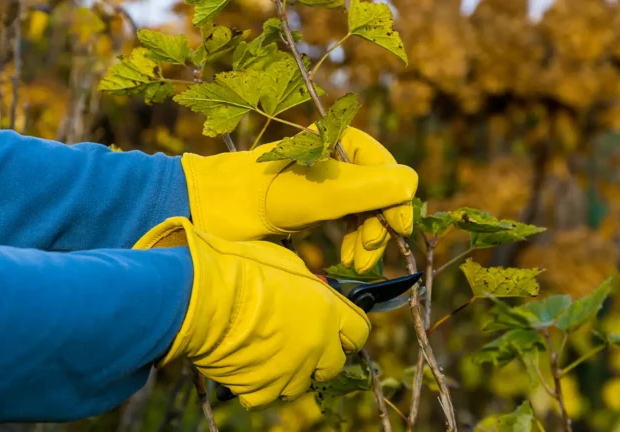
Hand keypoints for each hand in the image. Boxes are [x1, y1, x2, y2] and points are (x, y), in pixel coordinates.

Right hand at [133, 217, 369, 409]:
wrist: (202, 296)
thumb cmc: (241, 268)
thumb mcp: (286, 264)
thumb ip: (306, 284)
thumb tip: (311, 290)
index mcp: (329, 311)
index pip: (359, 332)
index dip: (347, 331)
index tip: (337, 330)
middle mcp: (317, 345)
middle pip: (334, 365)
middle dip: (320, 356)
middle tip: (298, 343)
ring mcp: (291, 371)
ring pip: (300, 384)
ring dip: (289, 372)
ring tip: (266, 353)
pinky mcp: (261, 389)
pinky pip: (266, 395)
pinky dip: (257, 386)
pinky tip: (246, 366)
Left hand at [181, 127, 417, 272]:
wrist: (207, 214)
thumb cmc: (257, 201)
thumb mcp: (316, 197)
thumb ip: (365, 189)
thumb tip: (411, 184)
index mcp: (335, 143)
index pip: (385, 169)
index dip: (395, 201)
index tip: (398, 232)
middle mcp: (332, 159)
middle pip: (376, 192)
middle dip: (378, 225)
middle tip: (365, 256)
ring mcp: (321, 182)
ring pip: (363, 209)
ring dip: (367, 237)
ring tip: (356, 266)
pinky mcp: (311, 205)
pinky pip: (346, 220)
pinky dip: (352, 240)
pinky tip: (348, 259)